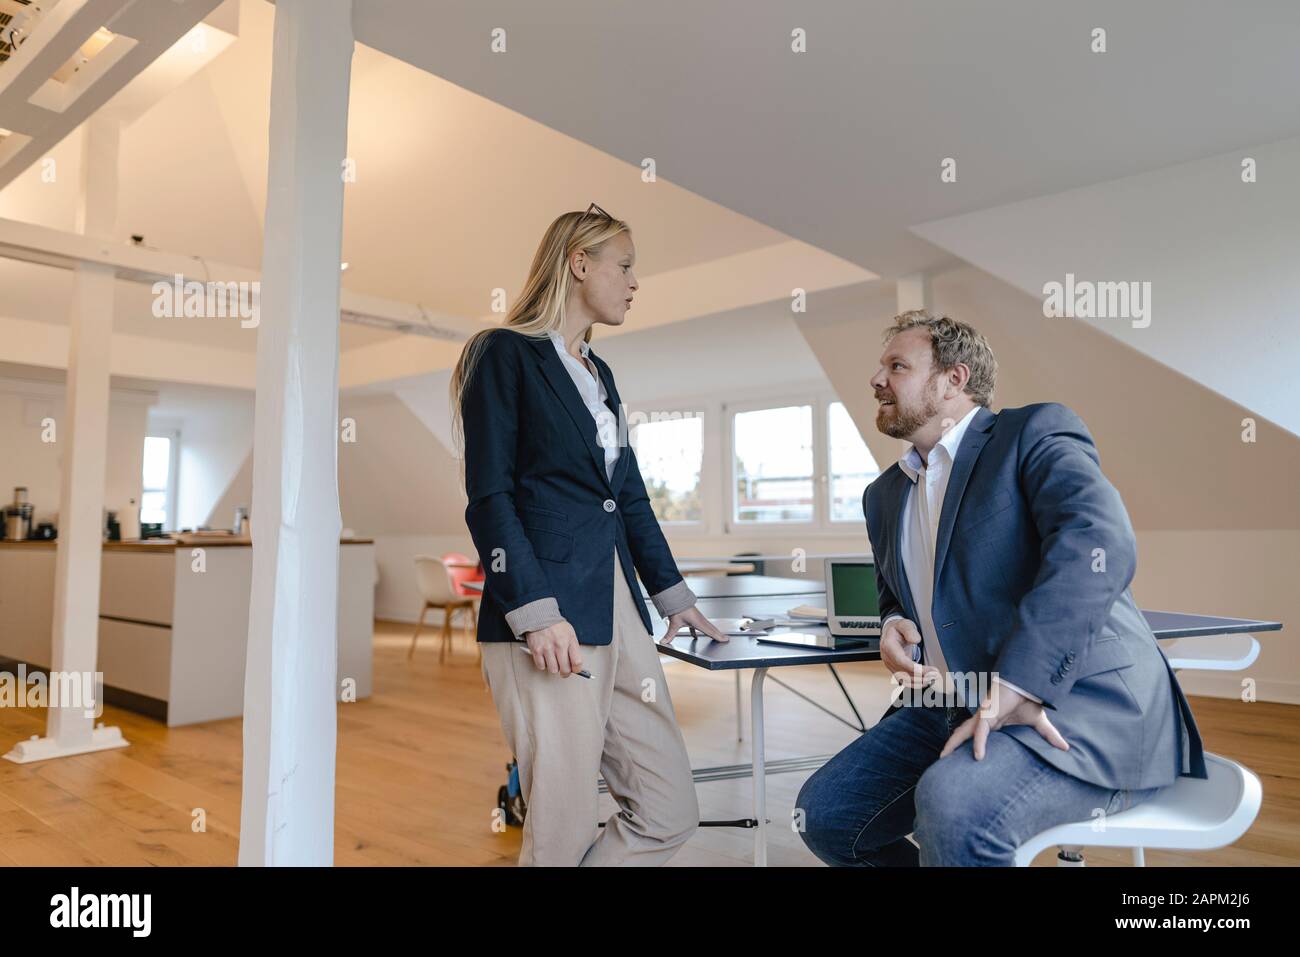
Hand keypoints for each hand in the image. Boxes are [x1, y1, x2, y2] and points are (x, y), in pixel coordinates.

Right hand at [523, 620, 583, 676]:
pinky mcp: (536, 650)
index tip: (575, 669)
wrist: (540, 617)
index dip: (577, 669)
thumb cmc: (556, 626)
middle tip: (564, 670)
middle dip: (565, 673)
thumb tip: (576, 664)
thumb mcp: (570, 633)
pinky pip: (541, 666)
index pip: (577, 662)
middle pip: (565, 669)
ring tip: (554, 661)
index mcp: (569, 641)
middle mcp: (559, 645)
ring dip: (554, 668)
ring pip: (553, 670)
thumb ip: (573, 648)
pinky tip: (545, 658)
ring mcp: (547, 648)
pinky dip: (543, 664)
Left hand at [660, 605, 728, 644]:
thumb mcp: (674, 623)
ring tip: (718, 637)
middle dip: (719, 634)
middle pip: (712, 629)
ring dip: (713, 632)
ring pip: (708, 627)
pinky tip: (695, 638)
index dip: (718, 636)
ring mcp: (698, 619)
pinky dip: (700, 631)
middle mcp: (700, 620)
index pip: (710, 631)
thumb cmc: (677, 608)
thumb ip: (669, 634)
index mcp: (698, 622)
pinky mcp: (694, 618)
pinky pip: (700, 626)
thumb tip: (663, 642)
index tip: (725, 639)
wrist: (676, 598)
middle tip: (727, 639)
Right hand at [880, 617, 939, 688]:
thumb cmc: (898, 628)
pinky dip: (915, 683)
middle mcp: (887, 657)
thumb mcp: (904, 624)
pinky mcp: (895, 669)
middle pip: (902, 672)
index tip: (926, 671)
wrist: (891, 632)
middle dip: (919, 676)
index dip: (913, 668)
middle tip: (934, 675)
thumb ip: (909, 631)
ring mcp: (890, 665)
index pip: (900, 660)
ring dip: (918, 682)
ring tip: (932, 679)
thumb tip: (915, 640)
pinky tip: (925, 682)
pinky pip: (904, 680)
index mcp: (888, 646)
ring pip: (903, 679)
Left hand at [940, 682, 1068, 759]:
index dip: (966, 742)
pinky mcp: (989, 713)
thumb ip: (1048, 735)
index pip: (974, 733)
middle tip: (941, 757)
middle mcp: (984, 719)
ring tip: (943, 756)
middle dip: (952, 743)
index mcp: (992, 721)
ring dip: (954, 743)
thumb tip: (1066, 748)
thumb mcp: (1039, 722)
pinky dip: (979, 743)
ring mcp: (984, 716)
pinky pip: (981, 731)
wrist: (1029, 683)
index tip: (961, 755)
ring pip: (964, 731)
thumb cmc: (1029, 698)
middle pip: (963, 732)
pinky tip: (978, 756)